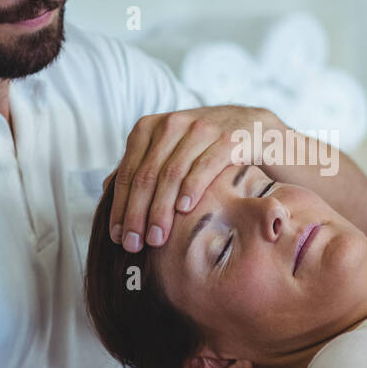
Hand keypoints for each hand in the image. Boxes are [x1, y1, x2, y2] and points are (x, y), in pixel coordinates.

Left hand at [105, 105, 273, 252]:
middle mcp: (174, 123)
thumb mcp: (173, 152)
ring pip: (172, 173)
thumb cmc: (209, 149)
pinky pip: (205, 165)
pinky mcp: (231, 138)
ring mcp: (203, 128)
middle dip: (137, 213)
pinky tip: (184, 210)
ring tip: (157, 237)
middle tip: (134, 244)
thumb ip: (142, 167)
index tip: (118, 237)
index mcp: (152, 127)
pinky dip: (192, 188)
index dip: (120, 206)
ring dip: (161, 209)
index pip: (128, 171)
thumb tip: (106, 190)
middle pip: (147, 174)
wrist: (260, 130)